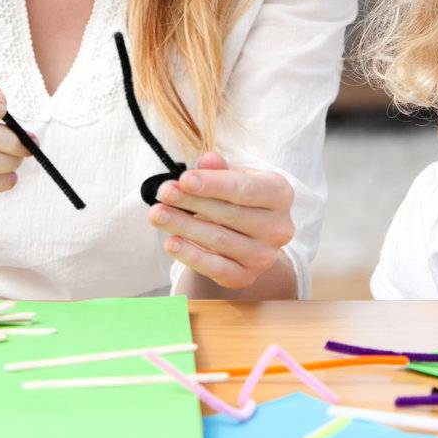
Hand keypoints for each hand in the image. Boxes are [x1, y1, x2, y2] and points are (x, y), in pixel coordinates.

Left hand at [148, 151, 294, 290]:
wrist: (248, 234)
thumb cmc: (239, 198)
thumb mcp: (234, 176)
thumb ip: (220, 169)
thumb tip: (207, 161)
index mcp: (280, 193)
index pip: (245, 189)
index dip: (213, 184)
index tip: (183, 179)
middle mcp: (279, 227)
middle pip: (229, 214)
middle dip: (191, 202)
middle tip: (163, 193)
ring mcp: (265, 255)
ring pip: (219, 240)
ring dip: (184, 226)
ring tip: (157, 214)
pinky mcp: (246, 276)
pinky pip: (215, 268)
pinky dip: (191, 255)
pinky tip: (171, 242)